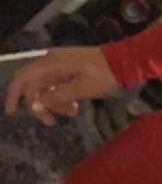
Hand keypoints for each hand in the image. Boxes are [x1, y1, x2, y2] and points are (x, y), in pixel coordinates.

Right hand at [3, 47, 117, 126]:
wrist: (125, 62)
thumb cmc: (105, 74)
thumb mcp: (81, 89)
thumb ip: (57, 97)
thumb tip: (37, 104)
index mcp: (51, 64)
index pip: (23, 78)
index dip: (14, 95)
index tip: (12, 112)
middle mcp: (52, 62)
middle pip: (34, 86)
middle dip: (40, 105)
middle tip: (51, 122)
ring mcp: (61, 66)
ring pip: (47, 89)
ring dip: (55, 104)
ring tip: (72, 112)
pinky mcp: (69, 70)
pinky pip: (58, 86)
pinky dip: (63, 98)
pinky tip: (75, 107)